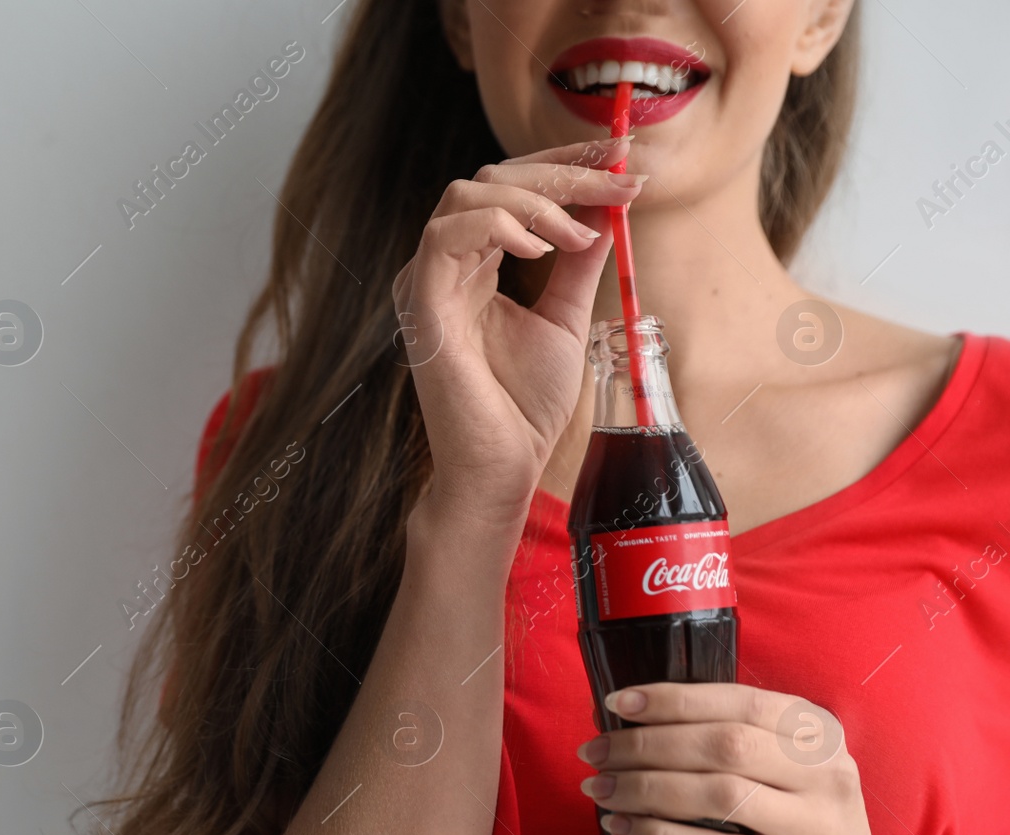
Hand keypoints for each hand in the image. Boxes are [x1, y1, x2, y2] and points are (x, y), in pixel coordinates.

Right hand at [392, 138, 642, 527]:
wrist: (501, 465)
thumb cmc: (524, 405)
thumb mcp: (566, 317)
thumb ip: (578, 262)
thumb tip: (607, 209)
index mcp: (472, 265)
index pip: (510, 187)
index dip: (565, 164)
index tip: (623, 159)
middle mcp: (444, 265)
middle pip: (492, 178)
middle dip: (564, 173)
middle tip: (623, 183)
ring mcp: (427, 280)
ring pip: (468, 193)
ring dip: (536, 200)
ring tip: (581, 232)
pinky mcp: (421, 301)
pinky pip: (448, 234)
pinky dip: (499, 227)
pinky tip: (541, 249)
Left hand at [576, 682, 907, 834]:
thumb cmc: (809, 832)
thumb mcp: (795, 775)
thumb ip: (741, 743)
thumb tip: (640, 719)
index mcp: (818, 736)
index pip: (738, 701)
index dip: (672, 699)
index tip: (618, 702)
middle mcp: (822, 776)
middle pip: (721, 744)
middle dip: (645, 743)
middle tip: (595, 751)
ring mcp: (811, 829)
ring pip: (715, 792)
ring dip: (643, 787)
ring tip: (600, 788)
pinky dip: (657, 834)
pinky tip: (623, 828)